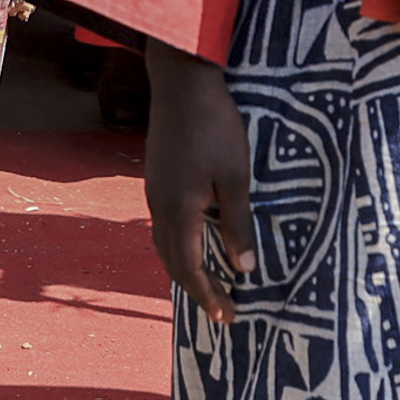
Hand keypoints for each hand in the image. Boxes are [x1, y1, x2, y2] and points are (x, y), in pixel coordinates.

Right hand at [144, 38, 255, 323]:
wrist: (181, 81)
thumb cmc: (214, 125)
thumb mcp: (235, 176)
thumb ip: (238, 223)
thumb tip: (245, 268)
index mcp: (179, 211)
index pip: (189, 269)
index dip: (208, 296)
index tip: (226, 318)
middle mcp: (159, 206)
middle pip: (172, 262)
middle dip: (196, 289)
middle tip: (221, 309)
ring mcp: (154, 191)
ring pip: (165, 243)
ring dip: (185, 268)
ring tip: (208, 282)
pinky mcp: (156, 177)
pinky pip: (164, 225)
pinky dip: (179, 245)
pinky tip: (196, 240)